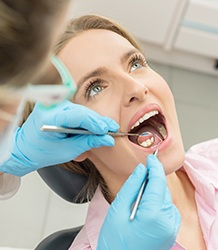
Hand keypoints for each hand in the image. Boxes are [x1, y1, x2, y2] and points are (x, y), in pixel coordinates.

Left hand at [1, 100, 118, 175]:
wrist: (25, 148)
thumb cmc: (42, 152)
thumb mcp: (68, 150)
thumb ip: (89, 142)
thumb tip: (107, 139)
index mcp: (50, 118)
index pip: (78, 116)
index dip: (96, 123)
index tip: (108, 131)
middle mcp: (52, 106)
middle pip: (83, 112)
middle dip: (98, 122)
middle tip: (113, 130)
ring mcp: (55, 104)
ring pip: (82, 111)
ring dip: (94, 122)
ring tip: (105, 132)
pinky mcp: (59, 106)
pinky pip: (77, 112)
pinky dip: (87, 121)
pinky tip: (95, 128)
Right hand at [97, 154, 180, 249]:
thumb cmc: (115, 243)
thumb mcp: (117, 210)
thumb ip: (132, 186)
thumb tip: (141, 169)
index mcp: (154, 215)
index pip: (158, 181)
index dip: (155, 166)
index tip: (150, 157)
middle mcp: (168, 221)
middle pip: (162, 188)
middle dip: (152, 180)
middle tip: (138, 179)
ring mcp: (171, 228)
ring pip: (165, 197)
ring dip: (154, 191)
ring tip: (137, 200)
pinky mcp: (171, 231)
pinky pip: (167, 207)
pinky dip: (157, 202)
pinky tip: (143, 208)